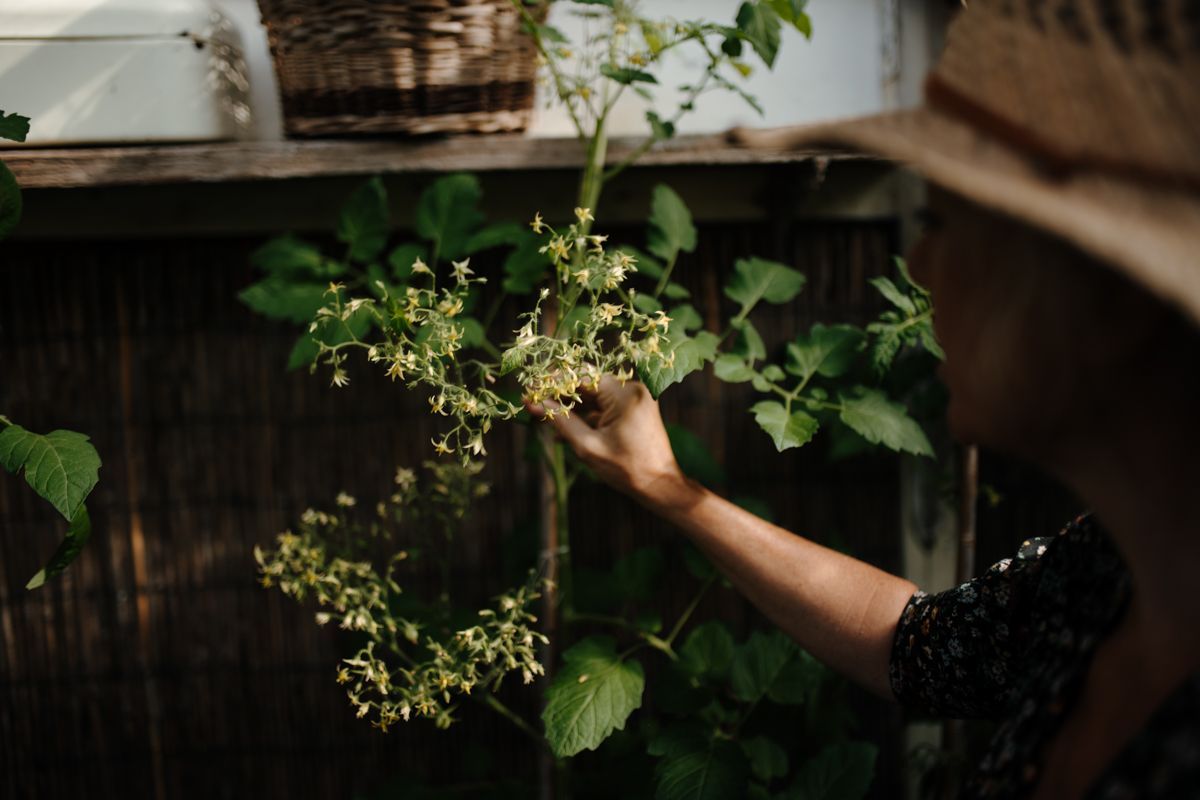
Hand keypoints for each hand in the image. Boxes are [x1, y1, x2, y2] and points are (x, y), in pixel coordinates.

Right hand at [526, 376, 685, 503]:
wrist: (659, 484)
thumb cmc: (626, 469)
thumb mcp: (588, 446)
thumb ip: (561, 421)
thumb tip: (535, 405)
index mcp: (624, 394)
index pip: (582, 376)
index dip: (554, 382)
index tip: (532, 390)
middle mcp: (632, 389)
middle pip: (587, 383)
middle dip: (560, 395)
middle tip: (533, 403)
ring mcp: (634, 398)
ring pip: (593, 396)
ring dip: (570, 407)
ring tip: (544, 418)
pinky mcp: (633, 409)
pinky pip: (603, 407)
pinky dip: (585, 417)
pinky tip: (563, 431)